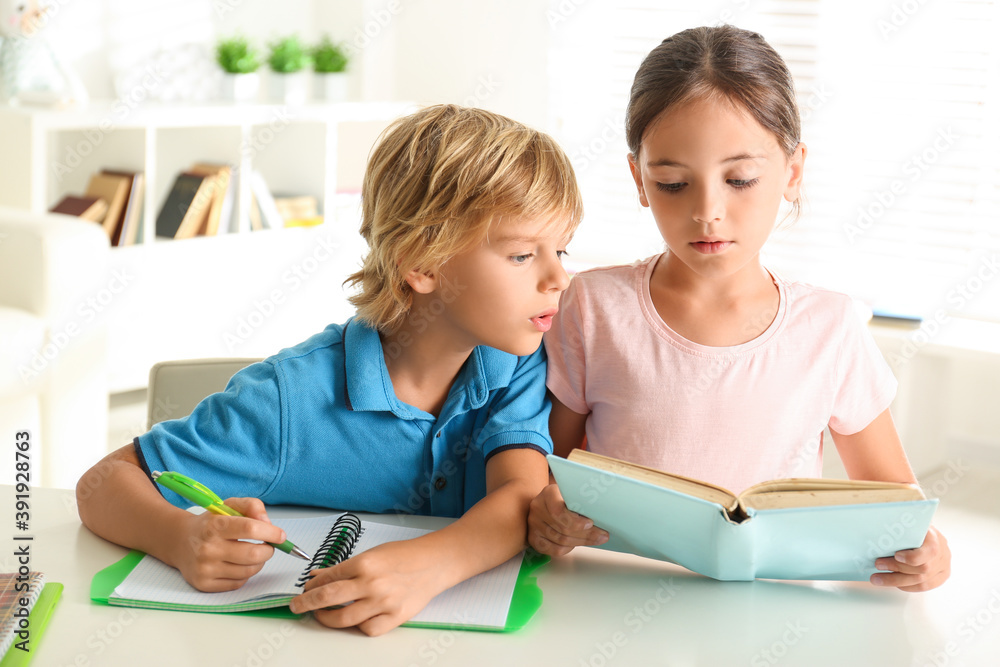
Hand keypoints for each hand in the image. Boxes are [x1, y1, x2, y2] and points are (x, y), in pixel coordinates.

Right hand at [171, 497, 284, 591]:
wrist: (180, 541)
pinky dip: (246, 574)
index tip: (280, 535)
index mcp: (214, 525)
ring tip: (254, 553)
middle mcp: (208, 548)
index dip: (271, 532)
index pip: (250, 529)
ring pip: (249, 571)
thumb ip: (252, 506)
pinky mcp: (204, 584)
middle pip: (253, 554)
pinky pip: (238, 583)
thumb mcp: (229, 506)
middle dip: (268, 550)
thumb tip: (268, 524)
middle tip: (268, 546)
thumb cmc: (210, 523)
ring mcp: (205, 568)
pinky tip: (239, 564)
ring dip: (259, 562)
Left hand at [289, 539, 443, 635]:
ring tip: (321, 615)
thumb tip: (319, 576)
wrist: (435, 562)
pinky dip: (357, 626)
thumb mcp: (372, 554)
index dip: (311, 585)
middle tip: (297, 606)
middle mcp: (372, 583)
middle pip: (327, 598)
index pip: (327, 577)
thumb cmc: (405, 555)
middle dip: (306, 603)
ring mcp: (384, 602)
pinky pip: (367, 629)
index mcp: (365, 563)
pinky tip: (354, 619)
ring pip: (343, 618)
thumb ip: (345, 568)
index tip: (304, 589)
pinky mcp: (395, 617)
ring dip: (326, 618)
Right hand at [527, 483, 608, 555]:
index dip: (576, 521)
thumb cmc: (566, 498)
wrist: (548, 502)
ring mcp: (533, 524)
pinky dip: (568, 549)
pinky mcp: (534, 538)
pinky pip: (554, 550)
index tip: (591, 523)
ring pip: (561, 540)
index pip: (558, 511)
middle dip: (586, 534)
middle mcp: (537, 507)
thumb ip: (583, 501)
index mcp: (548, 493)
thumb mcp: (573, 493)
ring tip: (596, 539)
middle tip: (603, 535)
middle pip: (563, 528)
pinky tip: (577, 543)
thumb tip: (603, 516)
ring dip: (581, 542)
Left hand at [872, 525, 949, 590]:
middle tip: (877, 565)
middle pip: (923, 569)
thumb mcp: (908, 521)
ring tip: (877, 578)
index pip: (930, 551)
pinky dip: (906, 586)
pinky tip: (892, 583)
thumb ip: (899, 525)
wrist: (926, 532)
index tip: (896, 555)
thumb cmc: (913, 527)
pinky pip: (923, 586)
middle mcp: (943, 553)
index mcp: (936, 538)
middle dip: (897, 568)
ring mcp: (943, 567)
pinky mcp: (940, 577)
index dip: (913, 557)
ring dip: (895, 580)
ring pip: (921, 580)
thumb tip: (877, 527)